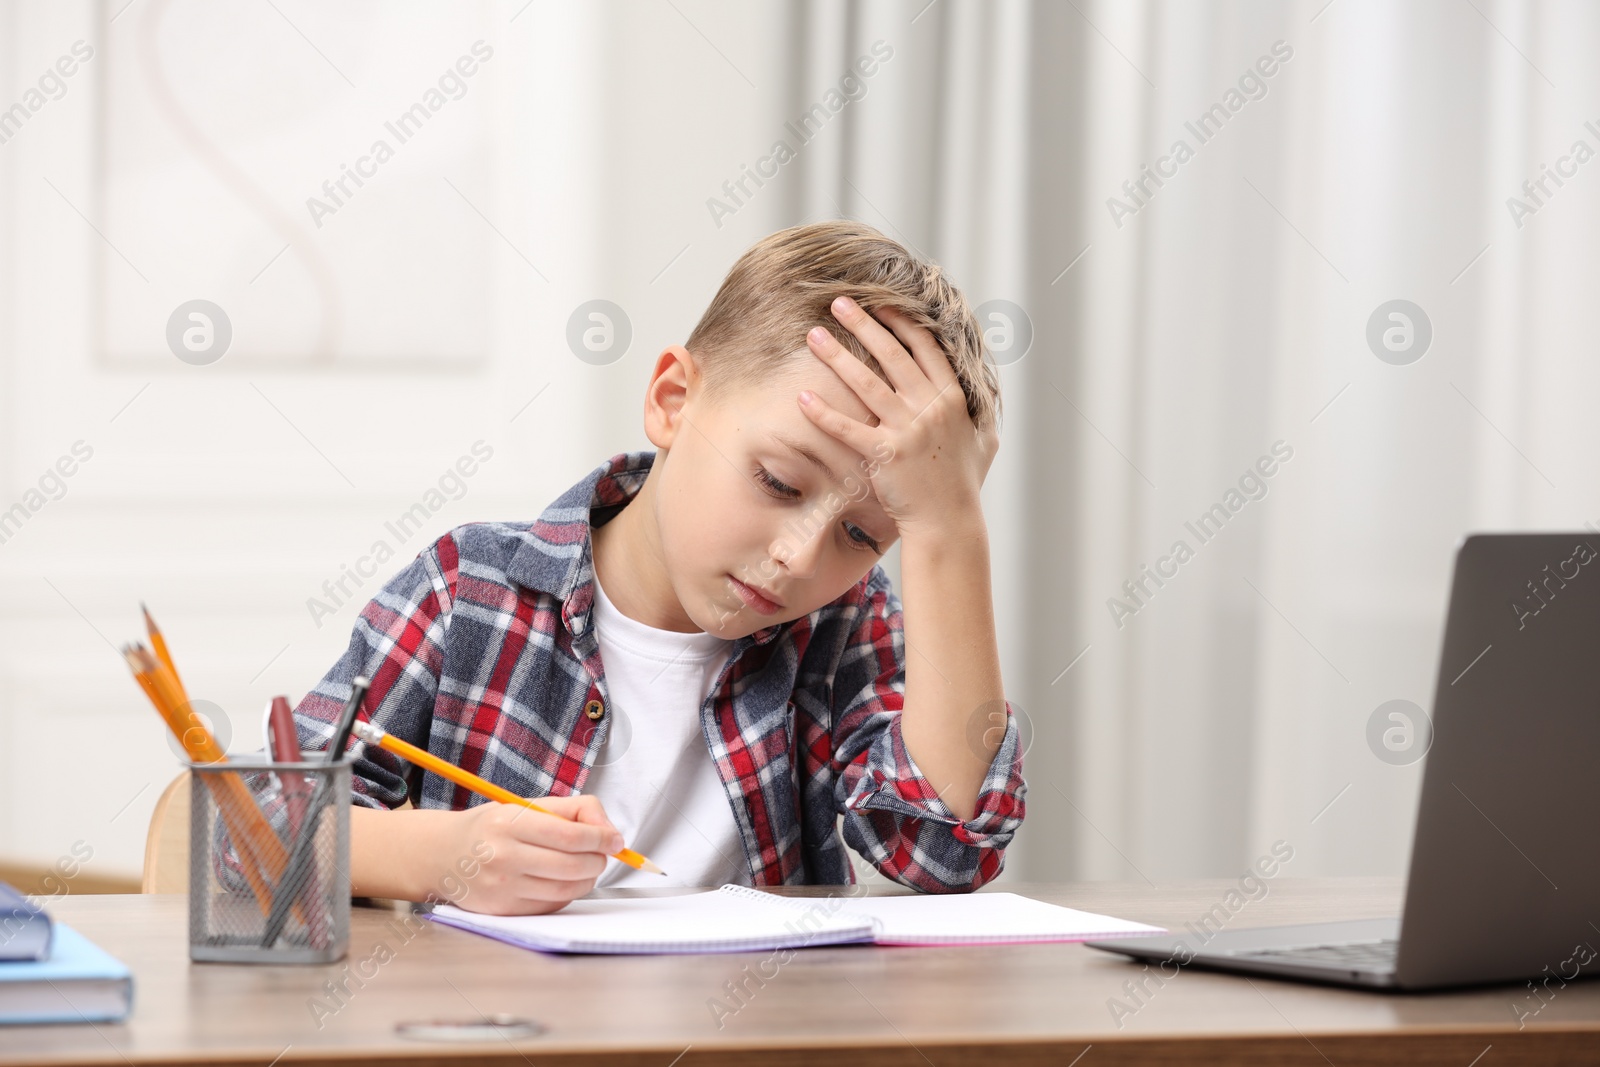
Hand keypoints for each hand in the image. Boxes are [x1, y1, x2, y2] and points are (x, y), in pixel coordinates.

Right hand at [439, 794, 623, 915]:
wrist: (444, 855)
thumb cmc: (493, 827)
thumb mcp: (527, 806)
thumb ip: (574, 810)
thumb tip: (610, 832)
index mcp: (508, 823)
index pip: (570, 835)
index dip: (601, 838)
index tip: (615, 839)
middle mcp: (502, 856)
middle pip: (573, 865)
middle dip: (599, 860)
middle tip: (602, 853)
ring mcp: (501, 887)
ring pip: (566, 889)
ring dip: (588, 878)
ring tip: (586, 866)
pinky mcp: (502, 911)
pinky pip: (551, 905)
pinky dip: (568, 893)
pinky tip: (563, 880)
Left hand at [799, 296, 998, 536]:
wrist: (949, 521)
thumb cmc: (964, 482)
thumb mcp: (985, 439)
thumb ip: (981, 411)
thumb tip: (985, 392)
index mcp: (952, 398)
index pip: (925, 348)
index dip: (901, 323)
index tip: (880, 305)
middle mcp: (929, 407)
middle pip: (891, 355)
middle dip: (863, 324)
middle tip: (839, 303)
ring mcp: (907, 430)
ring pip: (866, 383)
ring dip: (837, 356)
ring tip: (814, 336)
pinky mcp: (884, 455)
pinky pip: (848, 428)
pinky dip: (824, 413)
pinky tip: (803, 398)